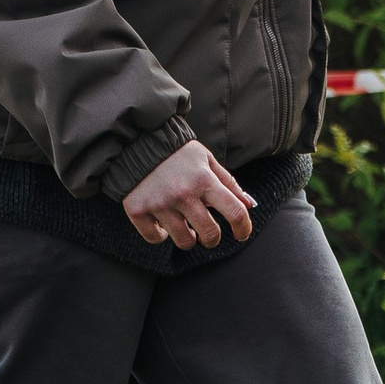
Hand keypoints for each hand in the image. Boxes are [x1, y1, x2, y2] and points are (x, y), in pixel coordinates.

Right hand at [125, 139, 254, 252]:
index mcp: (204, 179)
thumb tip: (249, 204)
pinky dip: (161, 235)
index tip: (242, 234)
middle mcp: (183, 193)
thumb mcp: (206, 160)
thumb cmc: (175, 153)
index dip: (244, 228)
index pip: (235, 212)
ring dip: (188, 238)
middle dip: (213, 239)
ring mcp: (160, 203)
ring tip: (183, 226)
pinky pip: (155, 238)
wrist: (135, 141)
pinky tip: (162, 224)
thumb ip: (228, 183)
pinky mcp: (138, 210)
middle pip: (210, 234)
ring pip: (184, 241)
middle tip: (208, 234)